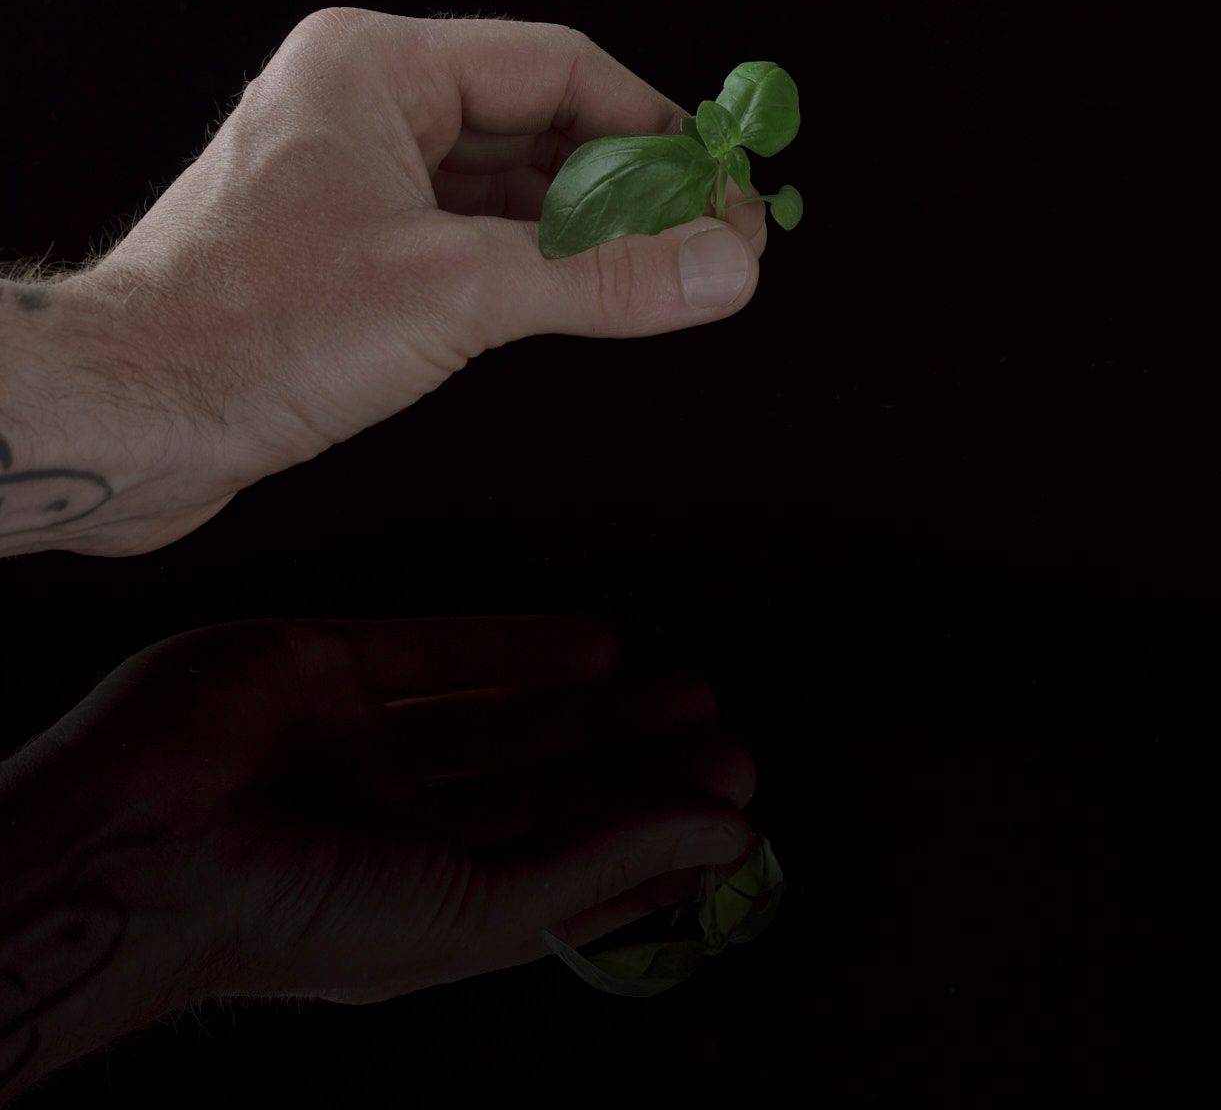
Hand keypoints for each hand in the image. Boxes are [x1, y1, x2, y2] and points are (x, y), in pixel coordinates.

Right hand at [0, 614, 757, 1093]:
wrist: (147, 845)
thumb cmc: (304, 915)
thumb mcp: (477, 907)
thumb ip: (604, 860)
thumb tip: (732, 834)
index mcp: (420, 906)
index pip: (559, 879)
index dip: (645, 852)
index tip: (730, 824)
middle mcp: (392, 828)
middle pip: (541, 793)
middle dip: (634, 772)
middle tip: (728, 742)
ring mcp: (355, 746)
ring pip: (502, 722)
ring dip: (595, 710)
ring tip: (690, 693)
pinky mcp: (325, 665)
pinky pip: (440, 651)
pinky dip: (519, 645)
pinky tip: (598, 646)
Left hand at [41, 11, 765, 552]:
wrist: (120, 420)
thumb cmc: (240, 335)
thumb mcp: (452, 296)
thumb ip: (600, 276)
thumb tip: (717, 264)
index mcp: (376, 67)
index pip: (557, 66)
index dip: (653, 125)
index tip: (722, 181)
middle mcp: (363, 104)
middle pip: (539, 121)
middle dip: (630, 182)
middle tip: (714, 236)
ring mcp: (353, 175)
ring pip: (507, 184)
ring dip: (587, 228)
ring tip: (672, 272)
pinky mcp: (346, 245)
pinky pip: (469, 233)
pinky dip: (535, 264)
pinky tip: (590, 297)